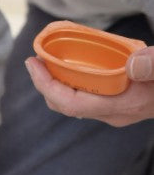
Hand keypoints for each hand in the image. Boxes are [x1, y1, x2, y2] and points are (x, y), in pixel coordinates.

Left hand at [25, 46, 153, 125]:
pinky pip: (86, 96)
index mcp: (123, 105)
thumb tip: (131, 64)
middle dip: (45, 85)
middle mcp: (115, 113)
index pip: (71, 103)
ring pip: (75, 103)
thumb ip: (153, 65)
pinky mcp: (120, 104)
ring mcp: (117, 111)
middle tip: (35, 60)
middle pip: (66, 106)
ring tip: (47, 61)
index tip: (33, 64)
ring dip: (57, 84)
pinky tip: (71, 64)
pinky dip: (73, 82)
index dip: (46, 86)